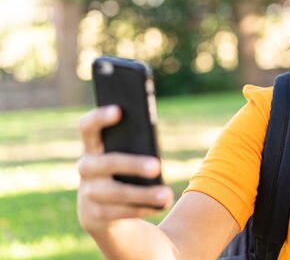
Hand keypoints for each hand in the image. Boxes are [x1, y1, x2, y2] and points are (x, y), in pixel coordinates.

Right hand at [77, 106, 173, 232]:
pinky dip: (144, 208)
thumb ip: (134, 145)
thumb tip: (152, 141)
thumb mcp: (125, 157)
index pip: (87, 127)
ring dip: (144, 194)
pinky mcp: (96, 216)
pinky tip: (163, 204)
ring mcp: (88, 194)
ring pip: (117, 193)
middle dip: (133, 164)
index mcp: (92, 147)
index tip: (119, 110)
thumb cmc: (122, 173)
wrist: (102, 213)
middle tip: (157, 166)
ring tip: (167, 194)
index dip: (99, 118)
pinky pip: (123, 212)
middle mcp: (86, 169)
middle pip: (107, 163)